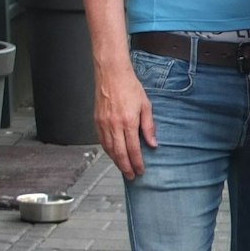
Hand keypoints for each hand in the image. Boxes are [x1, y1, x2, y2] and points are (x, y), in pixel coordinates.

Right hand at [96, 65, 155, 179]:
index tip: (141, 170)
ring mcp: (103, 123)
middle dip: (126, 167)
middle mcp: (114, 125)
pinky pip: (102, 141)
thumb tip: (152, 143)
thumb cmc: (129, 87)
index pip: (133, 149)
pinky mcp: (96, 121)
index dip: (137, 162)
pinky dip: (108, 151)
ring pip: (109, 149)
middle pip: (119, 153)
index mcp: (128, 122)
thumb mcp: (145, 106)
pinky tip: (113, 154)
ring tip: (123, 168)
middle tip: (131, 176)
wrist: (111, 74)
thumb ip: (148, 127)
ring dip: (116, 161)